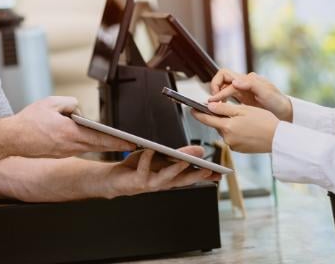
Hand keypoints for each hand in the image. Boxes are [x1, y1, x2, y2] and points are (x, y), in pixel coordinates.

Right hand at [9, 96, 134, 157]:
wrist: (11, 138)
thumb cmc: (28, 121)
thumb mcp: (51, 103)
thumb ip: (71, 104)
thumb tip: (79, 111)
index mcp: (69, 133)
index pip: (99, 137)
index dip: (117, 140)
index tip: (130, 142)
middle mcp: (69, 145)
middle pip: (98, 146)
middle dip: (115, 145)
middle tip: (130, 145)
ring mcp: (65, 152)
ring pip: (89, 148)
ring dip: (103, 146)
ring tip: (116, 142)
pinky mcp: (59, 153)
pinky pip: (79, 149)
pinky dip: (89, 146)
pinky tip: (94, 141)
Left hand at [103, 146, 220, 198]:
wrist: (115, 179)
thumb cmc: (139, 167)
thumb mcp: (162, 158)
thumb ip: (179, 155)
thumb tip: (199, 151)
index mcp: (170, 178)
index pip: (191, 177)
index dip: (205, 176)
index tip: (219, 173)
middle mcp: (162, 184)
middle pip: (182, 180)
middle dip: (195, 175)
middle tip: (208, 169)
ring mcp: (150, 184)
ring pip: (165, 178)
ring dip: (175, 170)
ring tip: (184, 159)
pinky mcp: (137, 182)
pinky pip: (143, 170)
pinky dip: (147, 159)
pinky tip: (150, 149)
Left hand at [191, 101, 279, 152]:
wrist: (278, 138)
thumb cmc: (264, 121)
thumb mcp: (244, 110)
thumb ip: (224, 108)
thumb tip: (209, 106)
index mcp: (227, 126)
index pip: (206, 119)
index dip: (197, 113)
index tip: (191, 109)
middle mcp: (227, 138)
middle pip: (216, 125)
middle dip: (220, 117)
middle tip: (233, 110)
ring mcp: (233, 145)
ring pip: (225, 131)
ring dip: (229, 125)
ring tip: (245, 120)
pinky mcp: (239, 149)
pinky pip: (232, 138)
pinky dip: (236, 132)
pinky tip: (247, 129)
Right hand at [209, 69, 292, 121]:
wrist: (285, 113)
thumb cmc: (278, 102)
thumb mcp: (267, 92)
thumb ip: (251, 85)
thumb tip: (235, 81)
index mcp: (247, 80)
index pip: (226, 80)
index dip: (218, 91)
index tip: (213, 101)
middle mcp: (243, 83)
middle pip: (222, 78)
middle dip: (215, 87)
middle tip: (212, 101)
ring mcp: (243, 91)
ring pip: (224, 87)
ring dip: (217, 94)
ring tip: (214, 106)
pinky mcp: (243, 99)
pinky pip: (228, 97)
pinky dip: (222, 101)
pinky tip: (222, 110)